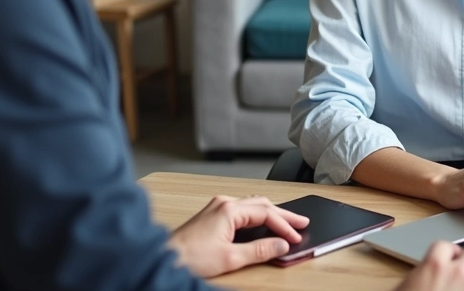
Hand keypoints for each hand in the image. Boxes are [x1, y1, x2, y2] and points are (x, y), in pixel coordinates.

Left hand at [167, 195, 309, 277]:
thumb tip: (280, 245)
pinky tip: (262, 223)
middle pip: (261, 204)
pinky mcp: (211, 214)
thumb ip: (259, 251)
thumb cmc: (189, 257)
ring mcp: (216, 207)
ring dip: (269, 213)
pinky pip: (241, 209)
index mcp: (229, 210)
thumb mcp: (230, 258)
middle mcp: (223, 203)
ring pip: (251, 205)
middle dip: (282, 215)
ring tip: (285, 222)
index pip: (266, 213)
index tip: (295, 236)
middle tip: (300, 223)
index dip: (284, 226)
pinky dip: (256, 216)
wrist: (162, 259)